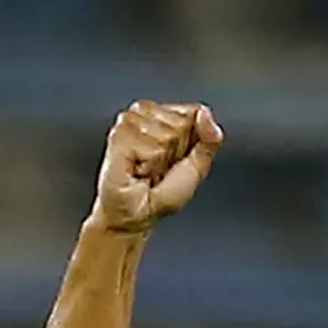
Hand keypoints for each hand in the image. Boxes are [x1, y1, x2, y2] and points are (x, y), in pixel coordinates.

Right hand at [92, 101, 220, 234]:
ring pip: (167, 133)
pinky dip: (150, 163)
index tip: (175, 160)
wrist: (134, 216)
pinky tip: (137, 168)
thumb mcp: (196, 169)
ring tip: (147, 169)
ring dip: (161, 159)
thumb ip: (209, 140)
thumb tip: (207, 114)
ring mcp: (130, 122)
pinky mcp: (119, 134)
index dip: (191, 143)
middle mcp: (145, 115)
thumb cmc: (159, 196)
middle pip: (181, 122)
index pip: (195, 112)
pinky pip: (152, 144)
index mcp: (165, 118)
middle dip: (176, 151)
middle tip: (160, 168)